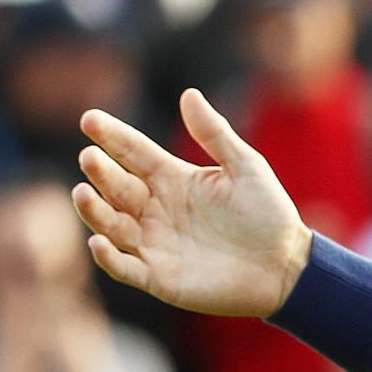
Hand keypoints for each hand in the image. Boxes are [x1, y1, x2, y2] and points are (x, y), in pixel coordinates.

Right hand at [73, 89, 312, 318]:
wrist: (287, 267)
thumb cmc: (269, 215)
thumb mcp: (246, 168)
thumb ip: (216, 134)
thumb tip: (188, 93)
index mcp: (172, 178)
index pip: (133, 152)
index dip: (112, 136)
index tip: (90, 119)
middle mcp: (155, 209)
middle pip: (117, 187)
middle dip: (100, 172)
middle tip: (90, 158)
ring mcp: (154, 243)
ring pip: (111, 225)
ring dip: (94, 211)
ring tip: (83, 193)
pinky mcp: (159, 277)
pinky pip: (124, 268)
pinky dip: (108, 258)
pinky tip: (99, 243)